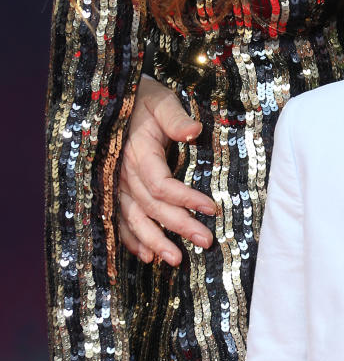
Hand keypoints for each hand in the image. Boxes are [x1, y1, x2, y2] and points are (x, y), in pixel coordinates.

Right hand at [118, 75, 211, 266]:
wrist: (119, 99)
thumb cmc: (146, 100)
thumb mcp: (162, 101)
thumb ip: (176, 117)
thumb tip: (195, 131)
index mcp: (138, 153)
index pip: (161, 184)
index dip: (186, 199)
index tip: (211, 209)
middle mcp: (124, 173)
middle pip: (152, 207)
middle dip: (178, 226)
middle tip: (205, 242)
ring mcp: (118, 184)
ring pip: (134, 219)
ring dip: (155, 242)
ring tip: (176, 260)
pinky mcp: (116, 190)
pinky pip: (120, 220)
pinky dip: (132, 240)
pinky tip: (147, 257)